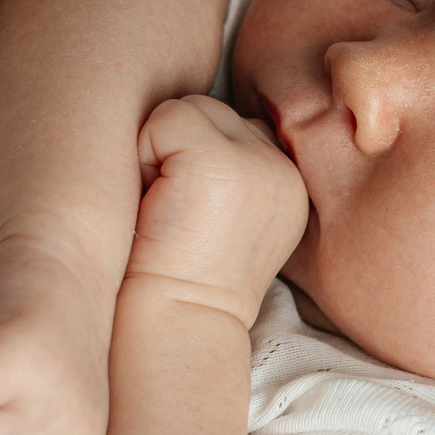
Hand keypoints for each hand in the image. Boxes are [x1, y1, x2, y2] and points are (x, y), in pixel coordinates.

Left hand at [125, 96, 308, 328]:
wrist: (177, 326)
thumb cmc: (182, 282)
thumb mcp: (228, 224)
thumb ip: (231, 171)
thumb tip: (188, 118)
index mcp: (291, 187)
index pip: (238, 130)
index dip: (195, 161)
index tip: (187, 216)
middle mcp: (285, 171)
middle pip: (214, 113)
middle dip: (177, 149)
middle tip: (170, 212)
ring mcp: (257, 163)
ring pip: (190, 108)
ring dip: (159, 150)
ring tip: (163, 208)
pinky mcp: (218, 160)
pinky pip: (165, 118)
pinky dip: (143, 153)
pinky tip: (154, 203)